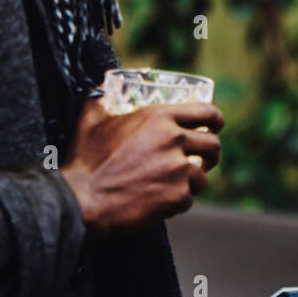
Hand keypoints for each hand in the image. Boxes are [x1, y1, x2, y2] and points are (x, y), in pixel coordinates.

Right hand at [61, 93, 223, 232]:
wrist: (81, 199)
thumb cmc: (85, 160)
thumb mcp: (91, 120)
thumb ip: (100, 102)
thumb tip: (100, 94)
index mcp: (159, 117)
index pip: (207, 112)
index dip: (215, 120)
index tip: (215, 127)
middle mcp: (174, 139)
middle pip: (213, 145)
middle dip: (211, 154)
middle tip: (202, 160)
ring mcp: (178, 169)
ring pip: (202, 176)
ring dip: (192, 181)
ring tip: (175, 185)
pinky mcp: (176, 197)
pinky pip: (188, 199)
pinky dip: (177, 202)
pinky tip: (161, 201)